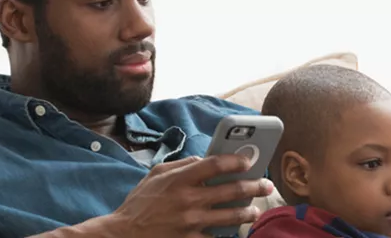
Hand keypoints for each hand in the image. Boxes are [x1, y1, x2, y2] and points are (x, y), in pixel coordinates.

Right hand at [112, 155, 273, 237]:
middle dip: (254, 186)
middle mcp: (188, 200)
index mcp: (179, 179)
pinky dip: (229, 233)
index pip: (214, 165)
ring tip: (255, 210)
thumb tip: (205, 160)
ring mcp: (191, 222)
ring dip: (248, 212)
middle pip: (231, 190)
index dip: (235, 161)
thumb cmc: (140, 202)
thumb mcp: (156, 174)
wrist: (124, 234)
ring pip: (231, 216)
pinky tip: (236, 230)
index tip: (248, 162)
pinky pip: (217, 237)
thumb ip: (182, 165)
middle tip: (266, 185)